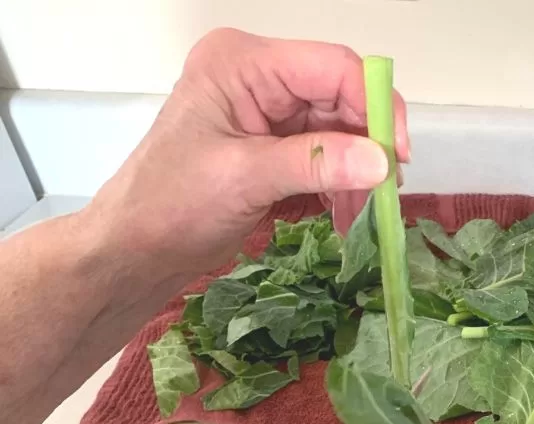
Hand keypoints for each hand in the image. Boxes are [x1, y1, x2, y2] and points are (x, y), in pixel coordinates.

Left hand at [86, 28, 409, 274]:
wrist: (137, 248)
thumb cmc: (170, 205)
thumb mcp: (243, 178)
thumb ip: (314, 164)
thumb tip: (381, 163)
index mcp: (243, 64)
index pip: (330, 67)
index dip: (373, 105)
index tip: (396, 156)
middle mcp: (261, 79)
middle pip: (341, 99)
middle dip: (368, 145)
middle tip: (387, 194)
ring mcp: (269, 113)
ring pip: (341, 131)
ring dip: (359, 173)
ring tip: (365, 214)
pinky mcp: (276, 146)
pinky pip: (327, 155)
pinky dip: (342, 185)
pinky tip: (348, 216)